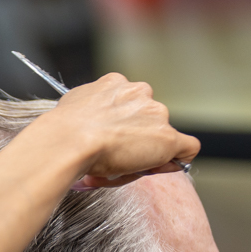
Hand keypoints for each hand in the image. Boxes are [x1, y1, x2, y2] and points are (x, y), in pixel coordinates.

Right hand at [31, 73, 197, 186]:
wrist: (70, 141)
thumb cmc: (63, 130)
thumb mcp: (72, 107)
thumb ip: (86, 110)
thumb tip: (87, 123)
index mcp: (115, 83)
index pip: (130, 104)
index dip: (124, 126)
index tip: (112, 141)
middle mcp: (139, 92)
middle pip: (148, 119)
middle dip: (135, 139)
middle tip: (114, 159)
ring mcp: (155, 114)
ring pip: (161, 135)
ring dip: (147, 152)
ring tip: (121, 168)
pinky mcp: (168, 137)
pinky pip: (187, 148)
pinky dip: (176, 160)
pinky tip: (158, 168)